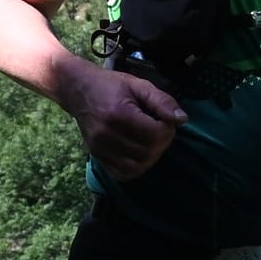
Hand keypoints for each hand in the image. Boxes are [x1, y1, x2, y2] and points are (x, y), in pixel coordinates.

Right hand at [66, 67, 186, 179]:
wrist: (78, 90)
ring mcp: (99, 149)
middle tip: (160, 129)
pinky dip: (136, 168)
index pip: (154, 134)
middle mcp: (107, 135)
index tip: (165, 119)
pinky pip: (122, 174)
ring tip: (150, 140)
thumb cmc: (111, 85)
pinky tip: (139, 153)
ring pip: (137, 166)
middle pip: (148, 152)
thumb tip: (182, 119)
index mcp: (118, 114)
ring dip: (151, 156)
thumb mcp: (138, 85)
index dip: (167, 129)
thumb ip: (162, 101)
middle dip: (162, 143)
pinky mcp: (96, 157)